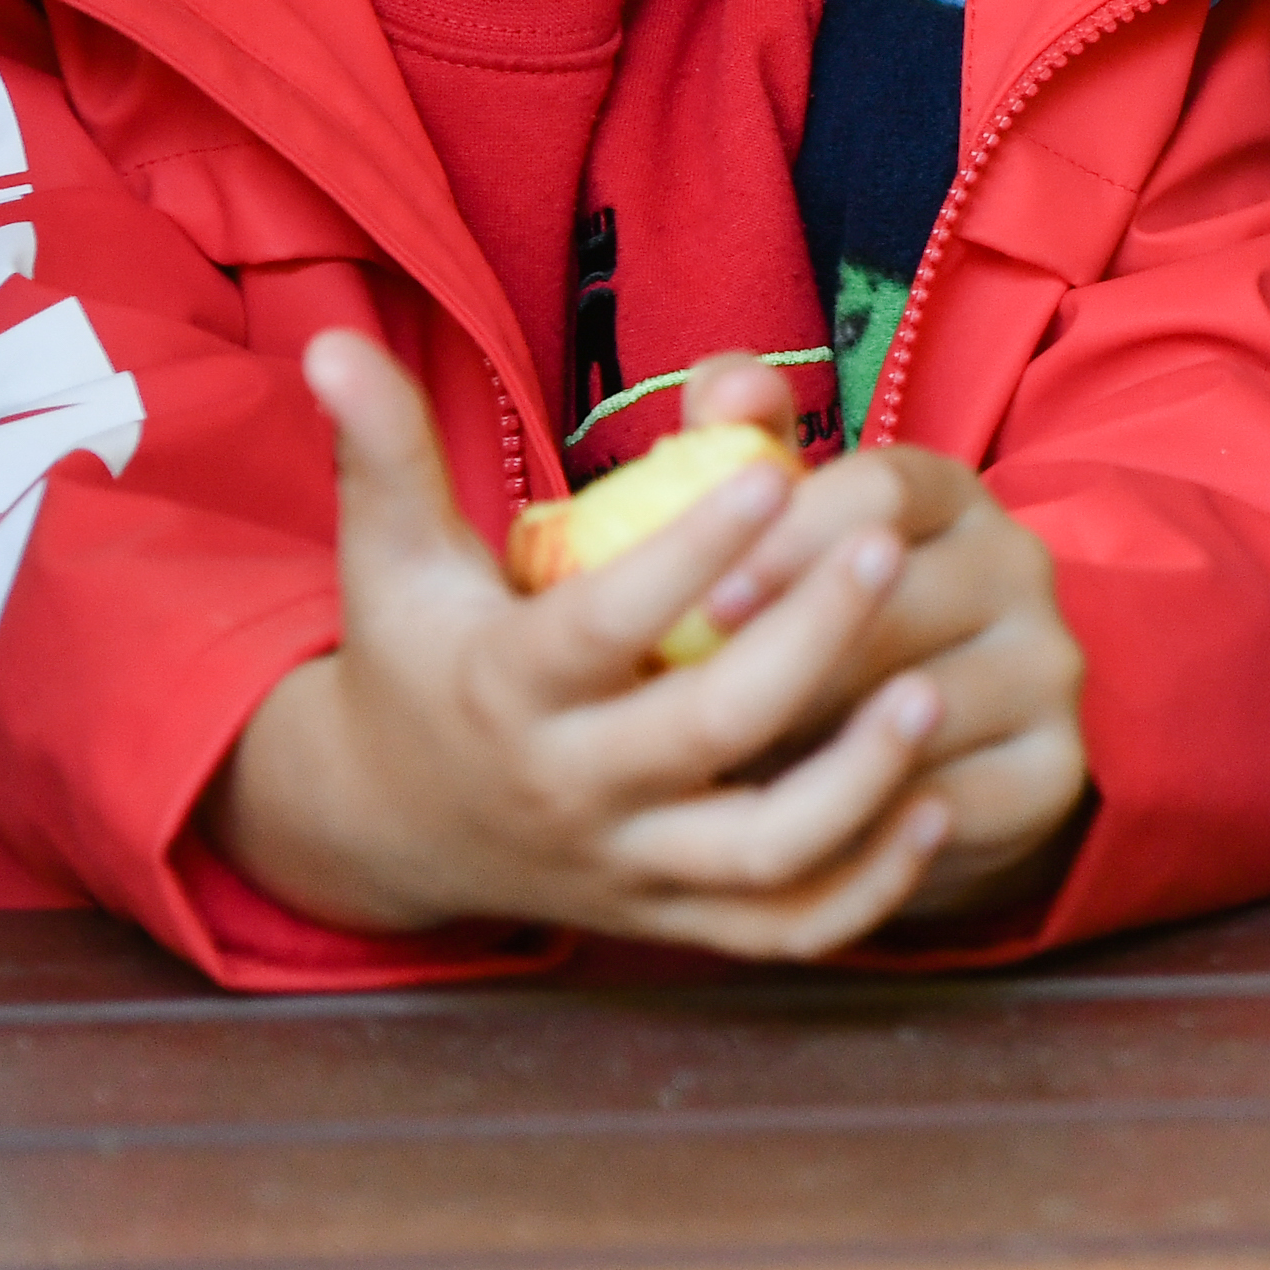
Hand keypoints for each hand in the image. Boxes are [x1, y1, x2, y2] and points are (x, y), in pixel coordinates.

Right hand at [208, 334, 963, 954]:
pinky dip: (869, 888)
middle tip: (887, 547)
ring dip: (859, 783)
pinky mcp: (676, 917)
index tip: (769, 473)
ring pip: (762, 854)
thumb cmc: (420, 657)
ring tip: (931, 687)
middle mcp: (570, 790)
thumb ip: (383, 450)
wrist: (393, 824)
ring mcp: (630, 866)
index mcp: (505, 690)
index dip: (686, 555)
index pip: (601, 627)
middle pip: (709, 730)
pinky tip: (938, 806)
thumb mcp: (392, 558)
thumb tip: (331, 340)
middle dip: (808, 641)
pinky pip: (787, 929)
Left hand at [652, 351, 1090, 920]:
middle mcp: (1021, 567)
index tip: (700, 603)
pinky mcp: (1056, 769)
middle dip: (788, 660)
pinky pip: (951, 804)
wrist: (940, 744)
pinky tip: (799, 832)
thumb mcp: (786, 532)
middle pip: (901, 602)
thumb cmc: (823, 624)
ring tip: (725, 782)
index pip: (881, 491)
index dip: (787, 543)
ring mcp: (1050, 668)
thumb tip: (728, 388)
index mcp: (954, 495)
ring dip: (819, 751)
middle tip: (689, 714)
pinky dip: (869, 825)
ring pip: (922, 710)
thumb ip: (744, 448)